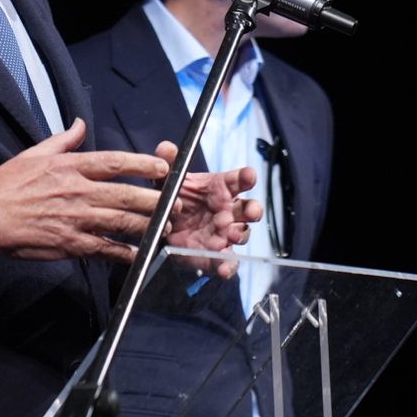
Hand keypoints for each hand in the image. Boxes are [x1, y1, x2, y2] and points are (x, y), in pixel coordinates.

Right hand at [0, 119, 171, 263]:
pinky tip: (139, 254)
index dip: (142, 164)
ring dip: (148, 226)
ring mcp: (77, 219)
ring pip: (122, 223)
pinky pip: (105, 249)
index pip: (114, 162)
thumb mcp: (34, 153)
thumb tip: (80, 124)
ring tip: (165, 227)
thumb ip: (62, 140)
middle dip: (156, 199)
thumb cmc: (8, 185)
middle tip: (176, 202)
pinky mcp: (71, 244)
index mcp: (71, 167)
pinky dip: (124, 252)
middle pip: (127, 195)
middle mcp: (79, 191)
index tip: (162, 167)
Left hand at [156, 140, 263, 279]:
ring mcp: (225, 233)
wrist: (164, 228)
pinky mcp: (217, 254)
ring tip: (231, 234)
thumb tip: (166, 147)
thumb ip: (169, 165)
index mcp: (220, 188)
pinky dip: (229, 266)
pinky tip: (224, 268)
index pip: (239, 179)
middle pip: (249, 207)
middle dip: (253, 209)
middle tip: (249, 211)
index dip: (246, 176)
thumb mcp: (168, 181)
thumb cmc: (175, 199)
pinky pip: (229, 261)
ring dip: (240, 233)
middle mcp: (228, 210)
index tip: (249, 175)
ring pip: (243, 233)